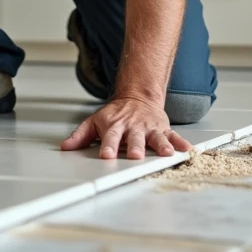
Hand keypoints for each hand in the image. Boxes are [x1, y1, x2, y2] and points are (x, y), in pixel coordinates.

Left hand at [59, 96, 192, 159]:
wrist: (137, 96)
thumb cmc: (115, 113)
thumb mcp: (94, 122)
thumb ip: (80, 136)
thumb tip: (65, 147)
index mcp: (115, 126)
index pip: (110, 137)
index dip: (108, 146)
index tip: (106, 155)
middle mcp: (133, 127)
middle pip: (134, 138)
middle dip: (135, 147)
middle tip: (135, 156)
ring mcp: (149, 128)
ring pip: (155, 137)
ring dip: (160, 145)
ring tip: (165, 154)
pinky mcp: (162, 128)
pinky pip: (173, 136)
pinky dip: (180, 143)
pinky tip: (186, 150)